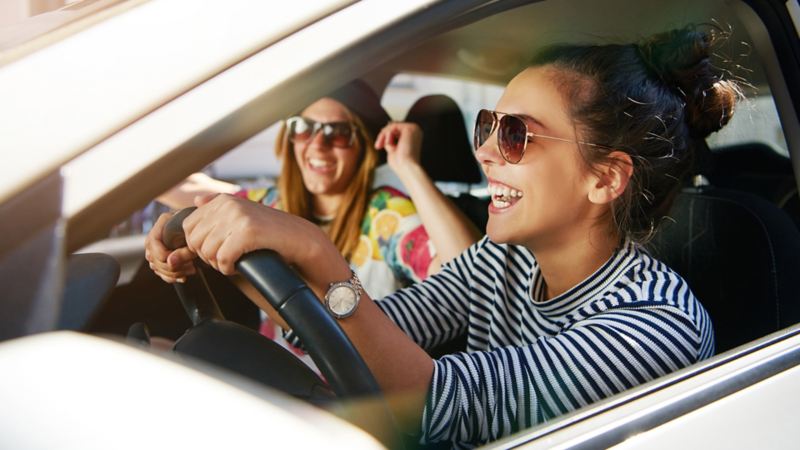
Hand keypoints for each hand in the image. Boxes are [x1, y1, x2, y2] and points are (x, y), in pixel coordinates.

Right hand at [144, 212, 196, 282]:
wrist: (199, 227)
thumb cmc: (198, 228)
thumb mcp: (193, 237)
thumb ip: (183, 249)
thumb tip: (169, 262)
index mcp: (159, 228)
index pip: (152, 245)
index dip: (166, 255)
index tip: (185, 259)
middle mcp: (153, 240)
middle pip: (155, 260)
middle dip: (174, 267)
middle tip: (192, 265)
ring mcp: (154, 251)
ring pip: (158, 269)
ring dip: (175, 273)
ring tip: (191, 269)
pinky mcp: (160, 260)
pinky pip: (161, 273)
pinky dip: (172, 278)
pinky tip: (184, 277)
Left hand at [181, 194, 330, 275]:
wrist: (299, 238)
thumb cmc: (270, 232)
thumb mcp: (243, 214)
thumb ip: (218, 207)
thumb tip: (196, 201)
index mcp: (223, 199)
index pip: (188, 225)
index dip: (197, 243)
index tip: (215, 250)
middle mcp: (228, 204)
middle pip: (194, 240)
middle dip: (206, 255)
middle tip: (224, 259)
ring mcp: (238, 217)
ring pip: (207, 251)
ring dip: (217, 264)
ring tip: (232, 262)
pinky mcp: (247, 232)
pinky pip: (222, 259)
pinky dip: (228, 268)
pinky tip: (238, 266)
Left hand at [375, 122, 422, 175]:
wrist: (407, 169)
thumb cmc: (401, 164)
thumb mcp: (393, 149)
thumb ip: (390, 140)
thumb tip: (383, 131)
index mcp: (413, 137)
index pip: (396, 131)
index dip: (385, 136)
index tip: (378, 145)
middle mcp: (415, 131)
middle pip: (394, 127)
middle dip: (382, 136)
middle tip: (377, 146)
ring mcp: (414, 129)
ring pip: (392, 126)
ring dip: (383, 136)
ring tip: (381, 146)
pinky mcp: (410, 128)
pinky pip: (393, 126)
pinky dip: (387, 135)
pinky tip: (388, 144)